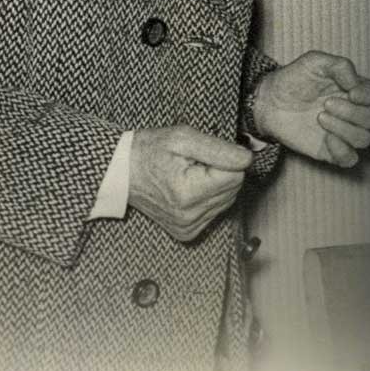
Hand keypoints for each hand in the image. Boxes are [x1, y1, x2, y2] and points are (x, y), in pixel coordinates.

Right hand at [128, 125, 252, 240]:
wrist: (122, 171)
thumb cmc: (149, 150)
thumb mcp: (181, 137)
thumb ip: (218, 148)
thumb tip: (247, 159)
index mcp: (189, 193)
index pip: (236, 175)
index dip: (223, 158)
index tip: (200, 153)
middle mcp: (190, 217)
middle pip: (233, 189)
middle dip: (219, 171)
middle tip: (192, 163)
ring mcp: (188, 228)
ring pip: (226, 201)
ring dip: (214, 184)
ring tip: (188, 174)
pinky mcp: (187, 233)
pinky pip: (214, 212)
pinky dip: (206, 197)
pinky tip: (187, 188)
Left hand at [253, 51, 369, 166]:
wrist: (269, 101)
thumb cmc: (294, 78)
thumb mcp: (314, 61)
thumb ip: (340, 66)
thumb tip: (356, 84)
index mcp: (355, 90)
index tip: (352, 93)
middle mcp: (354, 113)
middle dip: (353, 113)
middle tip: (326, 104)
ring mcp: (343, 133)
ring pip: (364, 139)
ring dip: (344, 129)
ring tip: (319, 117)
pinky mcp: (331, 150)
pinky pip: (350, 159)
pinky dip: (342, 150)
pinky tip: (326, 138)